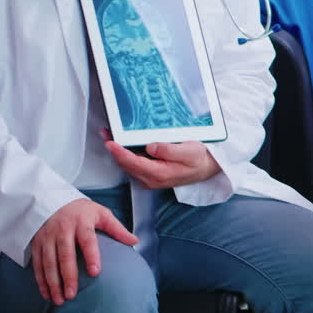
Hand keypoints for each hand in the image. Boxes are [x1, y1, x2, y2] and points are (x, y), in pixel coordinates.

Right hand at [31, 198, 137, 305]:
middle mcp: (62, 230)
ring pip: (48, 262)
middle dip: (68, 276)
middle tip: (72, 294)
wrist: (54, 200)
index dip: (92, 256)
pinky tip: (47, 293)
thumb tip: (135, 241)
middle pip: (65, 255)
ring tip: (59, 299)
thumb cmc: (82, 210)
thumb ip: (117, 228)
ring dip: (53, 283)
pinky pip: (37, 264)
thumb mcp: (101, 213)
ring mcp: (47, 237)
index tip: (95, 272)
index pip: (87, 240)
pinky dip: (41, 280)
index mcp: (81, 222)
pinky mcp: (37, 243)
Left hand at [104, 131, 221, 188]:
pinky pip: (133, 165)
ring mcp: (149, 178)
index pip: (133, 162)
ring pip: (127, 165)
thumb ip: (170, 150)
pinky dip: (125, 154)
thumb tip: (151, 146)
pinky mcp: (150, 174)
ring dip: (118, 151)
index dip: (119, 152)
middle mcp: (151, 179)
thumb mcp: (189, 151)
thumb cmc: (200, 159)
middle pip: (126, 164)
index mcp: (159, 173)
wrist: (207, 168)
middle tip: (106, 133)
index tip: (110, 142)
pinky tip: (123, 144)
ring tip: (111, 135)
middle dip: (114, 149)